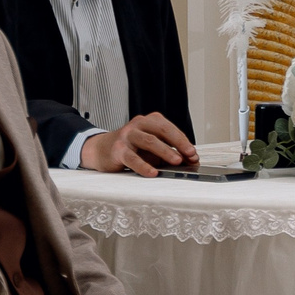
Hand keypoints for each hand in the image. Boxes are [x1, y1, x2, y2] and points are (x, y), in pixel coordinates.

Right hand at [81, 113, 197, 175]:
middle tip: (190, 155)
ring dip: (165, 152)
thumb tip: (190, 160)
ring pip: (149, 141)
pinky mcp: (118, 149)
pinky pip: (133, 158)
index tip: (194, 154)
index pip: (170, 129)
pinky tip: (153, 173)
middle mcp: (139, 124)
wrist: (101, 150)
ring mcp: (127, 135)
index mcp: (150, 121)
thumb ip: (169, 151)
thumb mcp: (151, 148)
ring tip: (177, 162)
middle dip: (179, 143)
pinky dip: (144, 166)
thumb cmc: (131, 148)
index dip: (184, 141)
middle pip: (162, 130)